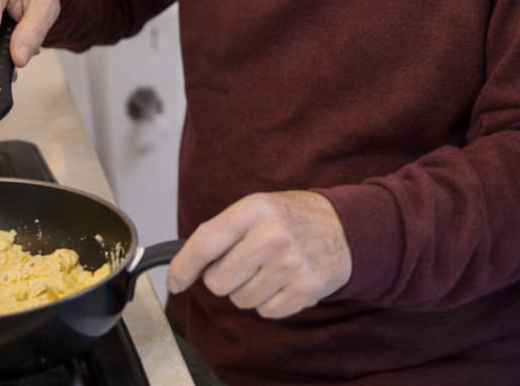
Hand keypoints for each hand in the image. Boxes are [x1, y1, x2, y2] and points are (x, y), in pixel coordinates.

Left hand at [166, 191, 351, 318]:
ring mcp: (290, 264)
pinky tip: (283, 281)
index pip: (206, 242)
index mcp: (255, 209)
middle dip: (224, 278)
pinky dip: (269, 301)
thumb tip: (187, 266)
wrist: (344, 227)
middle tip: (244, 263)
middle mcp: (272, 235)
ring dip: (248, 290)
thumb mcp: (258, 207)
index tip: (175, 281)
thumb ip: (224, 231)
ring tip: (268, 269)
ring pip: (240, 300)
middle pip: (218, 281)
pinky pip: (265, 312)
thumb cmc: (292, 218)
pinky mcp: (304, 289)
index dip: (183, 266)